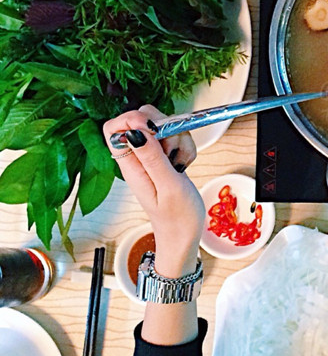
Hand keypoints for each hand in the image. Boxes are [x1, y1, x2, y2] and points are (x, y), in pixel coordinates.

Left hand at [103, 105, 203, 277]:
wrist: (185, 236)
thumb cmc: (178, 218)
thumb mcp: (167, 187)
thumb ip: (152, 156)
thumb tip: (134, 129)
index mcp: (130, 164)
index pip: (114, 126)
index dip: (134, 119)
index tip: (155, 132)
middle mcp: (137, 157)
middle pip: (143, 119)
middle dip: (165, 127)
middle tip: (171, 151)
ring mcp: (151, 156)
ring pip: (164, 126)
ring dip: (180, 140)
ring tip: (179, 164)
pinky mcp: (164, 157)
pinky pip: (176, 138)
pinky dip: (186, 148)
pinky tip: (184, 166)